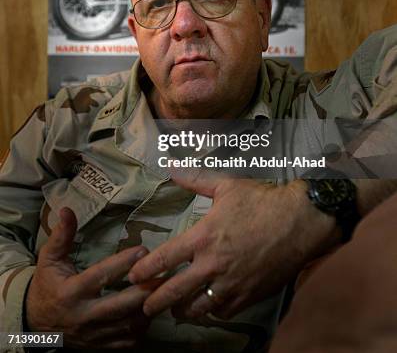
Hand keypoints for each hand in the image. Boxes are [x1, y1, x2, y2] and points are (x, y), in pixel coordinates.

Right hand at [26, 207, 161, 348]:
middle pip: (120, 304)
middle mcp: (83, 315)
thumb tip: (67, 209)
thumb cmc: (47, 284)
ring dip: (148, 307)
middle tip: (165, 273)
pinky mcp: (99, 346)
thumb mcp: (49, 258)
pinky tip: (152, 311)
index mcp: (71, 292)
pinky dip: (142, 327)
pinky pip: (126, 341)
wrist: (35, 323)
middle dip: (145, 289)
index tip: (143, 250)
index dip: (122, 264)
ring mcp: (93, 334)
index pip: (101, 276)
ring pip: (127, 324)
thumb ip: (61, 235)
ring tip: (165, 289)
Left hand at [129, 172, 337, 319]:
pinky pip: (223, 312)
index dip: (145, 271)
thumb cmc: (262, 200)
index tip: (133, 277)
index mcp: (203, 236)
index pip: (165, 258)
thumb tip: (171, 166)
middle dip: (154, 302)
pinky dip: (213, 311)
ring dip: (183, 310)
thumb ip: (195, 179)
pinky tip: (209, 306)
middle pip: (174, 292)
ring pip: (197, 308)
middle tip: (144, 307)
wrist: (300, 221)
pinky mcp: (249, 295)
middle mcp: (213, 264)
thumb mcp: (227, 185)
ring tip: (175, 309)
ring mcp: (231, 284)